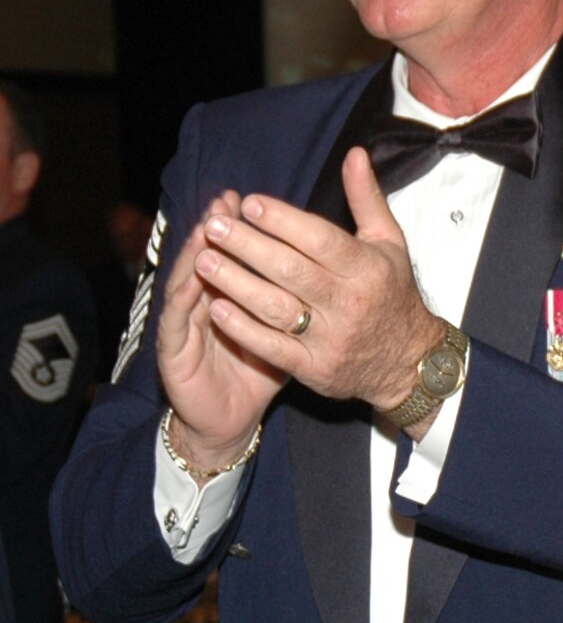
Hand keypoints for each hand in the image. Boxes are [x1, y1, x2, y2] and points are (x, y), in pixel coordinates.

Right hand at [157, 192, 286, 472]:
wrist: (231, 420)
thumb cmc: (261, 371)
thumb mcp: (288, 331)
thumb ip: (299, 296)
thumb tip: (329, 266)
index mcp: (233, 294)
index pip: (236, 256)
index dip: (243, 229)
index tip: (253, 201)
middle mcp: (204, 303)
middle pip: (209, 260)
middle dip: (219, 231)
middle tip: (227, 203)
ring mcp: (186, 325)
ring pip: (189, 282)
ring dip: (195, 254)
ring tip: (206, 228)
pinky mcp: (173, 352)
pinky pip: (179, 322)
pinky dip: (185, 299)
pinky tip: (194, 280)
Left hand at [191, 148, 441, 414]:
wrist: (410, 363)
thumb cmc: (393, 294)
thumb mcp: (389, 244)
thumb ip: (367, 198)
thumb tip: (354, 153)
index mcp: (367, 267)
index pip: (320, 239)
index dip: (283, 221)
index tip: (249, 204)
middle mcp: (350, 302)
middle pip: (291, 270)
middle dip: (248, 246)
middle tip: (214, 226)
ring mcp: (331, 338)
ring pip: (276, 307)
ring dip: (236, 283)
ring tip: (204, 260)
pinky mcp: (315, 368)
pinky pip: (273, 348)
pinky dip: (243, 329)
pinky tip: (216, 307)